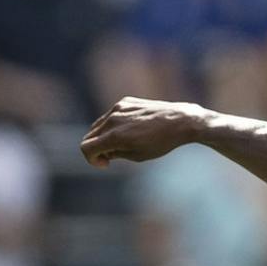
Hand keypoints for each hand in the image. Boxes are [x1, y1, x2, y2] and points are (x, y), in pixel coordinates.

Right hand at [80, 98, 206, 167]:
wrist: (180, 121)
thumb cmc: (161, 142)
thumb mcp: (137, 155)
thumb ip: (115, 153)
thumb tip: (102, 151)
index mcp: (115, 136)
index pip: (86, 148)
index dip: (91, 160)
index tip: (106, 164)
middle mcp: (113, 119)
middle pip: (90, 136)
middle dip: (97, 149)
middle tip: (113, 156)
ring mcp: (118, 108)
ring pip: (98, 125)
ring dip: (104, 137)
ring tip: (122, 144)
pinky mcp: (125, 101)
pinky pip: (110, 115)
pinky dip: (113, 125)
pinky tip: (130, 130)